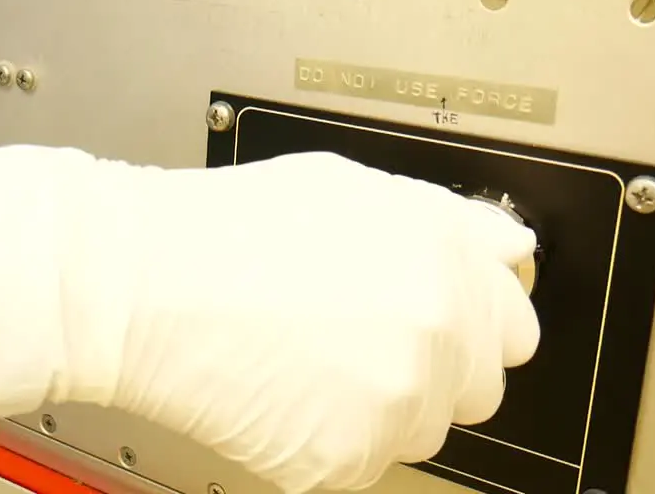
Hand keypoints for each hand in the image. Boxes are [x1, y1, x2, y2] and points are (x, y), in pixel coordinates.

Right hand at [0, 148, 539, 493]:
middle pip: (478, 384)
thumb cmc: (226, 230)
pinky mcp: (345, 463)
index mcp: (446, 259)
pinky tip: (283, 391)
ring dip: (382, 405)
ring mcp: (395, 404)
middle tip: (360, 340)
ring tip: (309, 360)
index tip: (442, 321)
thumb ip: (446, 222)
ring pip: (420, 427)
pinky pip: (362, 463)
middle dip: (433, 366)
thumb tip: (503, 247)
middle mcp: (438, 332)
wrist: (139, 285)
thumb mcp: (349, 189)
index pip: (515, 321)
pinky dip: (327, 441)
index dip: (472, 318)